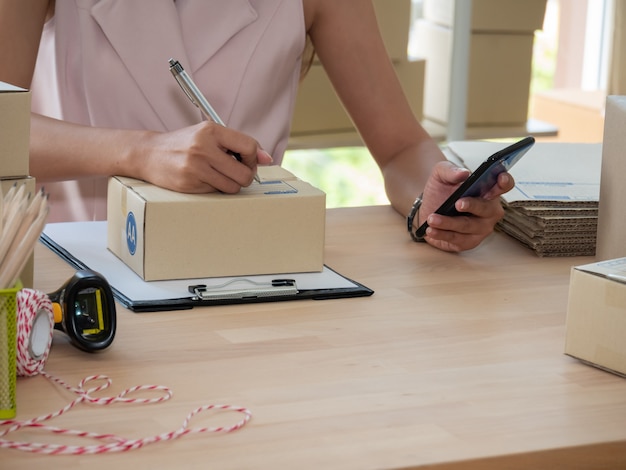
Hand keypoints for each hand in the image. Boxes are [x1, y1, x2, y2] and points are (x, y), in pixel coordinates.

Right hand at [137, 122, 272, 193]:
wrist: (149, 154)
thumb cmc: (184, 144)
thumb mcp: (209, 135)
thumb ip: (237, 144)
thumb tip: (266, 158)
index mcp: (211, 131)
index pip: (248, 147)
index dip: (253, 158)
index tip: (248, 161)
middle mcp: (203, 148)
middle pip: (244, 173)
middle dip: (245, 176)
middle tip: (236, 173)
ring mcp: (195, 168)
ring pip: (233, 187)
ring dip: (231, 185)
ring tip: (219, 175)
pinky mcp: (189, 184)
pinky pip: (216, 193)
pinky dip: (215, 188)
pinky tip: (203, 179)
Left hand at [419, 161, 514, 251]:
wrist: (427, 207)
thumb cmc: (441, 190)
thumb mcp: (441, 175)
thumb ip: (450, 170)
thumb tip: (463, 173)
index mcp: (488, 190)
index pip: (504, 185)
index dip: (505, 182)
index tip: (500, 178)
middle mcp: (489, 210)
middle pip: (486, 209)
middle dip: (472, 206)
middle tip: (458, 203)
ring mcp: (481, 228)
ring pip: (468, 226)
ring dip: (449, 223)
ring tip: (432, 219)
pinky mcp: (468, 242)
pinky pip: (457, 239)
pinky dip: (442, 235)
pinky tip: (431, 230)